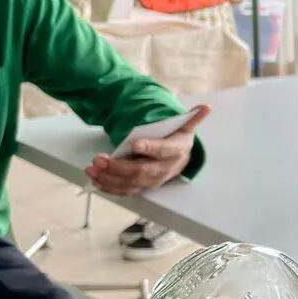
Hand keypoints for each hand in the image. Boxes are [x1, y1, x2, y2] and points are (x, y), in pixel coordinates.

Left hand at [86, 105, 209, 196]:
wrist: (180, 160)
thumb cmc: (177, 141)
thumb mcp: (186, 128)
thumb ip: (192, 118)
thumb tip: (206, 107)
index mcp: (176, 152)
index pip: (163, 151)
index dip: (149, 148)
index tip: (134, 144)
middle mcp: (165, 170)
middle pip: (141, 171)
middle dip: (118, 167)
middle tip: (99, 159)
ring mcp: (152, 181)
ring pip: (130, 184)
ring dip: (109, 178)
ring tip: (92, 168)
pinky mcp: (142, 188)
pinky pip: (125, 191)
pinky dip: (109, 187)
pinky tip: (95, 179)